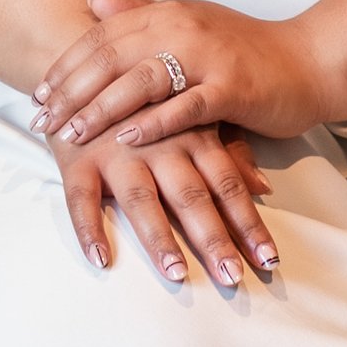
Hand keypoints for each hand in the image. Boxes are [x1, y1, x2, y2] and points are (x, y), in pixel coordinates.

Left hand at [36, 0, 330, 148]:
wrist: (310, 61)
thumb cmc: (246, 51)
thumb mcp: (190, 25)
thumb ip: (140, 16)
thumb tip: (92, 3)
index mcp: (168, 14)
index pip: (103, 36)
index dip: (67, 65)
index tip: (38, 94)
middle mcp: (183, 28)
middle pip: (112, 57)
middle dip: (72, 91)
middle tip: (42, 120)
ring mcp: (209, 57)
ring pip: (141, 80)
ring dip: (101, 109)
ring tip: (72, 133)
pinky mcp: (233, 88)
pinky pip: (185, 106)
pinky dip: (154, 122)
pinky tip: (127, 139)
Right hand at [56, 115, 277, 292]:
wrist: (85, 69)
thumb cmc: (149, 101)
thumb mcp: (194, 118)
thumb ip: (230, 152)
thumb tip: (264, 187)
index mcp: (193, 136)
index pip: (227, 186)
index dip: (248, 223)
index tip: (268, 259)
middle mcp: (159, 145)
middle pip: (191, 196)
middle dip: (213, 238)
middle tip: (231, 278)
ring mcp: (117, 153)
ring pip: (140, 199)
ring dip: (158, 237)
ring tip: (177, 273)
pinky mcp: (78, 160)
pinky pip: (81, 198)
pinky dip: (88, 228)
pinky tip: (100, 258)